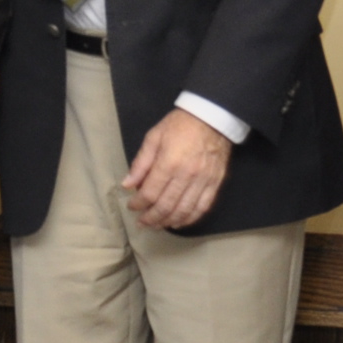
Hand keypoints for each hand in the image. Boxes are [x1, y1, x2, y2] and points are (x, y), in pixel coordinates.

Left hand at [122, 108, 232, 230]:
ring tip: (156, 225)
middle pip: (166, 206)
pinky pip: (202, 208)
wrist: (213, 117)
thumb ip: (141, 162)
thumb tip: (127, 184)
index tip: (132, 206)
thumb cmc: (180, 125)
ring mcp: (203, 181)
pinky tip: (178, 222)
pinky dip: (189, 219)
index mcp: (169, 163)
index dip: (138, 204)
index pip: (150, 193)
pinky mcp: (215, 184)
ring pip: (184, 211)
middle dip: (151, 218)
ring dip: (168, 222)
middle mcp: (187, 175)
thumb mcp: (154, 137)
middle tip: (142, 223)